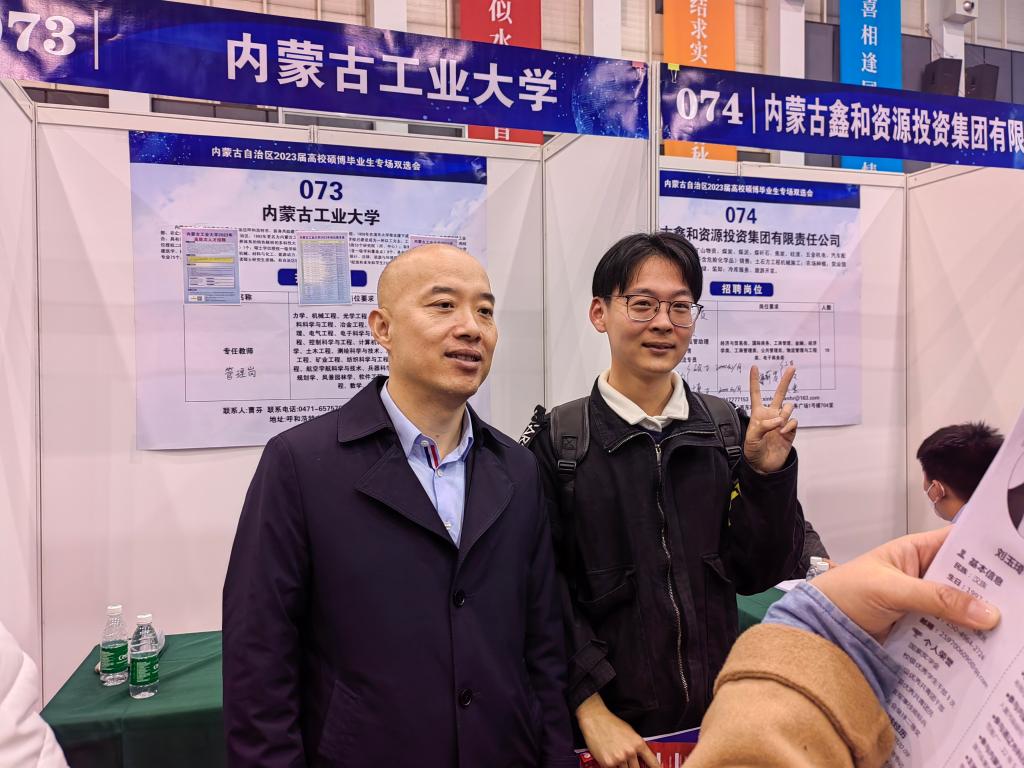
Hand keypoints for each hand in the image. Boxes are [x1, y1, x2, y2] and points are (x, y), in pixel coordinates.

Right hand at [576, 694, 658, 767]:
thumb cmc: (612, 724)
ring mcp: (619, 759)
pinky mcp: (607, 763)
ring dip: (622, 766)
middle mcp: (630, 752)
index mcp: (638, 744)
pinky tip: (609, 758)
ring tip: (616, 755)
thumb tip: (640, 757)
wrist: (595, 720)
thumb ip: (636, 746)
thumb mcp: (630, 732)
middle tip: (629, 762)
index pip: (652, 762)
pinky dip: (612, 765)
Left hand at [743, 365, 797, 472]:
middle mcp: (771, 415)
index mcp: (758, 413)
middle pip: (779, 394)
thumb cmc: (753, 451)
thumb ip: (763, 426)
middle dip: (786, 380)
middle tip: (792, 367)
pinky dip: (789, 425)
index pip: (756, 394)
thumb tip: (778, 419)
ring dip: (784, 413)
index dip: (754, 381)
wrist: (763, 466)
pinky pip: (793, 421)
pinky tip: (783, 432)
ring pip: (788, 407)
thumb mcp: (751, 438)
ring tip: (778, 424)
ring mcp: (782, 422)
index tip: (754, 366)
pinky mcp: (790, 431)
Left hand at [811, 526, 1000, 643]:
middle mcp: (924, 575)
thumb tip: (987, 612)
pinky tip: (985, 654)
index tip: (1018, 565)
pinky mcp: (920, 630)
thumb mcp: (890, 590)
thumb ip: (936, 599)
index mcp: (916, 551)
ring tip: (1011, 635)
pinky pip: (949, 634)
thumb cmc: (844, 593)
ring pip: (961, 610)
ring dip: (980, 622)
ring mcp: (923, 604)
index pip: (960, 544)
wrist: (818, 627)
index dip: (989, 552)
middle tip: (1019, 607)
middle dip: (991, 593)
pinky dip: (964, 642)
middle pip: (966, 581)